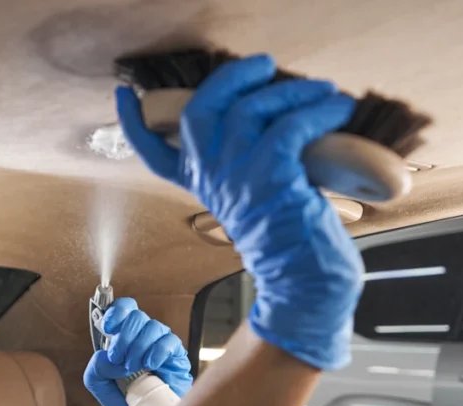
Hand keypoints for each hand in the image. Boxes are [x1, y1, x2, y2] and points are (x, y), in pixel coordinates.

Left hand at [84, 298, 191, 405]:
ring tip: (134, 367)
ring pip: (153, 327)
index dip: (117, 312)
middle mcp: (142, 335)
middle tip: (119, 359)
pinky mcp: (176, 354)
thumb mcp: (99, 384)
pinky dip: (157, 351)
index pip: (124, 308)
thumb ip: (95, 368)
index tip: (108, 327)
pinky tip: (151, 365)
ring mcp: (160, 342)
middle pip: (137, 316)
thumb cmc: (122, 397)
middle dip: (124, 337)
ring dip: (139, 346)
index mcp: (123, 335)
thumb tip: (106, 355)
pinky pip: (169, 341)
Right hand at [116, 55, 363, 370]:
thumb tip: (274, 123)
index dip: (134, 122)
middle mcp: (212, 178)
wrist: (303, 283)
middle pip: (199, 110)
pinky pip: (290, 125)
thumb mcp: (253, 200)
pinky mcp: (270, 177)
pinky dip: (319, 111)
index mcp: (201, 185)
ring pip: (249, 108)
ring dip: (292, 91)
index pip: (153, 153)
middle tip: (261, 65)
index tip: (125, 96)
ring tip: (322, 92)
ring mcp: (237, 177)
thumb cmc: (288, 243)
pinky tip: (337, 110)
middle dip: (230, 77)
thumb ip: (246, 168)